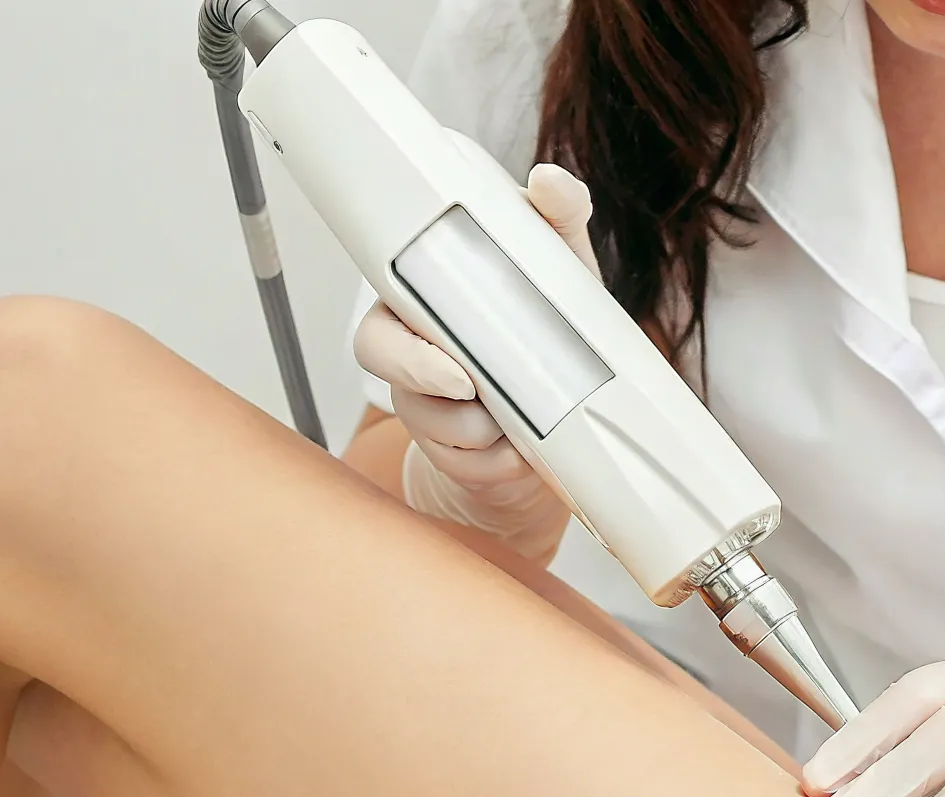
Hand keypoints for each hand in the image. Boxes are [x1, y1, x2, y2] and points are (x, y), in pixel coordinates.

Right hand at [353, 164, 600, 557]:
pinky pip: (464, 468)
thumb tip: (548, 180)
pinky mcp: (454, 455)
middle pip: (384, 374)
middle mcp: (413, 357)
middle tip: (476, 393)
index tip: (451, 365)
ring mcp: (429, 409)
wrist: (566, 405)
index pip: (378, 328)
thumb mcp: (561, 267)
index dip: (402, 350)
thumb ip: (558, 216)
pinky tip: (524, 455)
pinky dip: (500, 465)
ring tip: (519, 425)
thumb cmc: (548, 322)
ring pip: (431, 428)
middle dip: (430, 391)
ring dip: (479, 433)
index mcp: (423, 309)